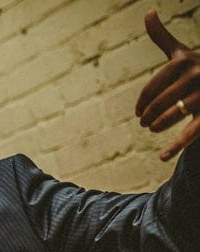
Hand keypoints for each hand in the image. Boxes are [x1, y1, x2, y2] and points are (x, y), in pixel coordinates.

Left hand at [135, 10, 199, 160]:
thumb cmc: (199, 68)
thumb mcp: (182, 53)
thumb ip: (162, 37)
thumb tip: (148, 11)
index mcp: (186, 61)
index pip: (153, 86)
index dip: (143, 101)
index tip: (138, 112)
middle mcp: (198, 75)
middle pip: (161, 101)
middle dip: (149, 115)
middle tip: (145, 123)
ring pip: (174, 114)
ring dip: (159, 124)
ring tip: (153, 128)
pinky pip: (192, 132)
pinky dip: (176, 146)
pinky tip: (162, 157)